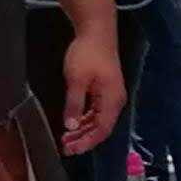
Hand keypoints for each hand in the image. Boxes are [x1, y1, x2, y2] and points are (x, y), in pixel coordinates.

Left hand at [59, 21, 123, 154]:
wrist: (96, 31)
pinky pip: (96, 111)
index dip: (87, 142)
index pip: (101, 130)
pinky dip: (85, 119)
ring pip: (98, 121)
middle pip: (101, 128)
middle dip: (84, 139)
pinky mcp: (105, 89)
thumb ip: (74, 104)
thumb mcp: (77, 79)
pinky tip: (74, 123)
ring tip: (67, 138)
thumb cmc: (88, 52)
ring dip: (83, 131)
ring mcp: (111, 95)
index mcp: (111, 100)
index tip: (71, 149)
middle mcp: (114, 100)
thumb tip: (71, 126)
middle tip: (66, 147)